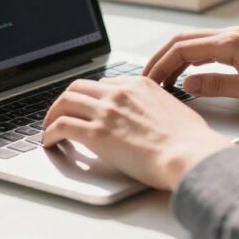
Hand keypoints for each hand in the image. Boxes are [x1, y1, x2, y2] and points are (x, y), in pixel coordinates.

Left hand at [42, 76, 232, 190]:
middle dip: (65, 100)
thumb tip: (153, 116)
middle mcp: (119, 93)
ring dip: (51, 115)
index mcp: (139, 84)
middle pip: (78, 87)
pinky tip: (49, 142)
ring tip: (48, 128)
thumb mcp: (174, 109)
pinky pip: (62, 126)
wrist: (189, 154)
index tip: (84, 106)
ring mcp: (106, 111)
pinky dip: (49, 133)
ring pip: (64, 102)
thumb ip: (156, 106)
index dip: (89, 96)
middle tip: (59, 113)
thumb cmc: (190, 141)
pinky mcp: (96, 133)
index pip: (102, 84)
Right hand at [143, 26, 238, 109]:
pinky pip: (208, 46)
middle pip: (184, 40)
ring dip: (175, 57)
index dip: (161, 65)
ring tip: (163, 79)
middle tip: (146, 79)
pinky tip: (189, 72)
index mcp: (231, 42)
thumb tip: (185, 84)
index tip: (148, 82)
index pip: (183, 49)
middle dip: (161, 58)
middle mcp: (232, 35)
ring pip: (195, 42)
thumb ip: (216, 85)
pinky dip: (191, 57)